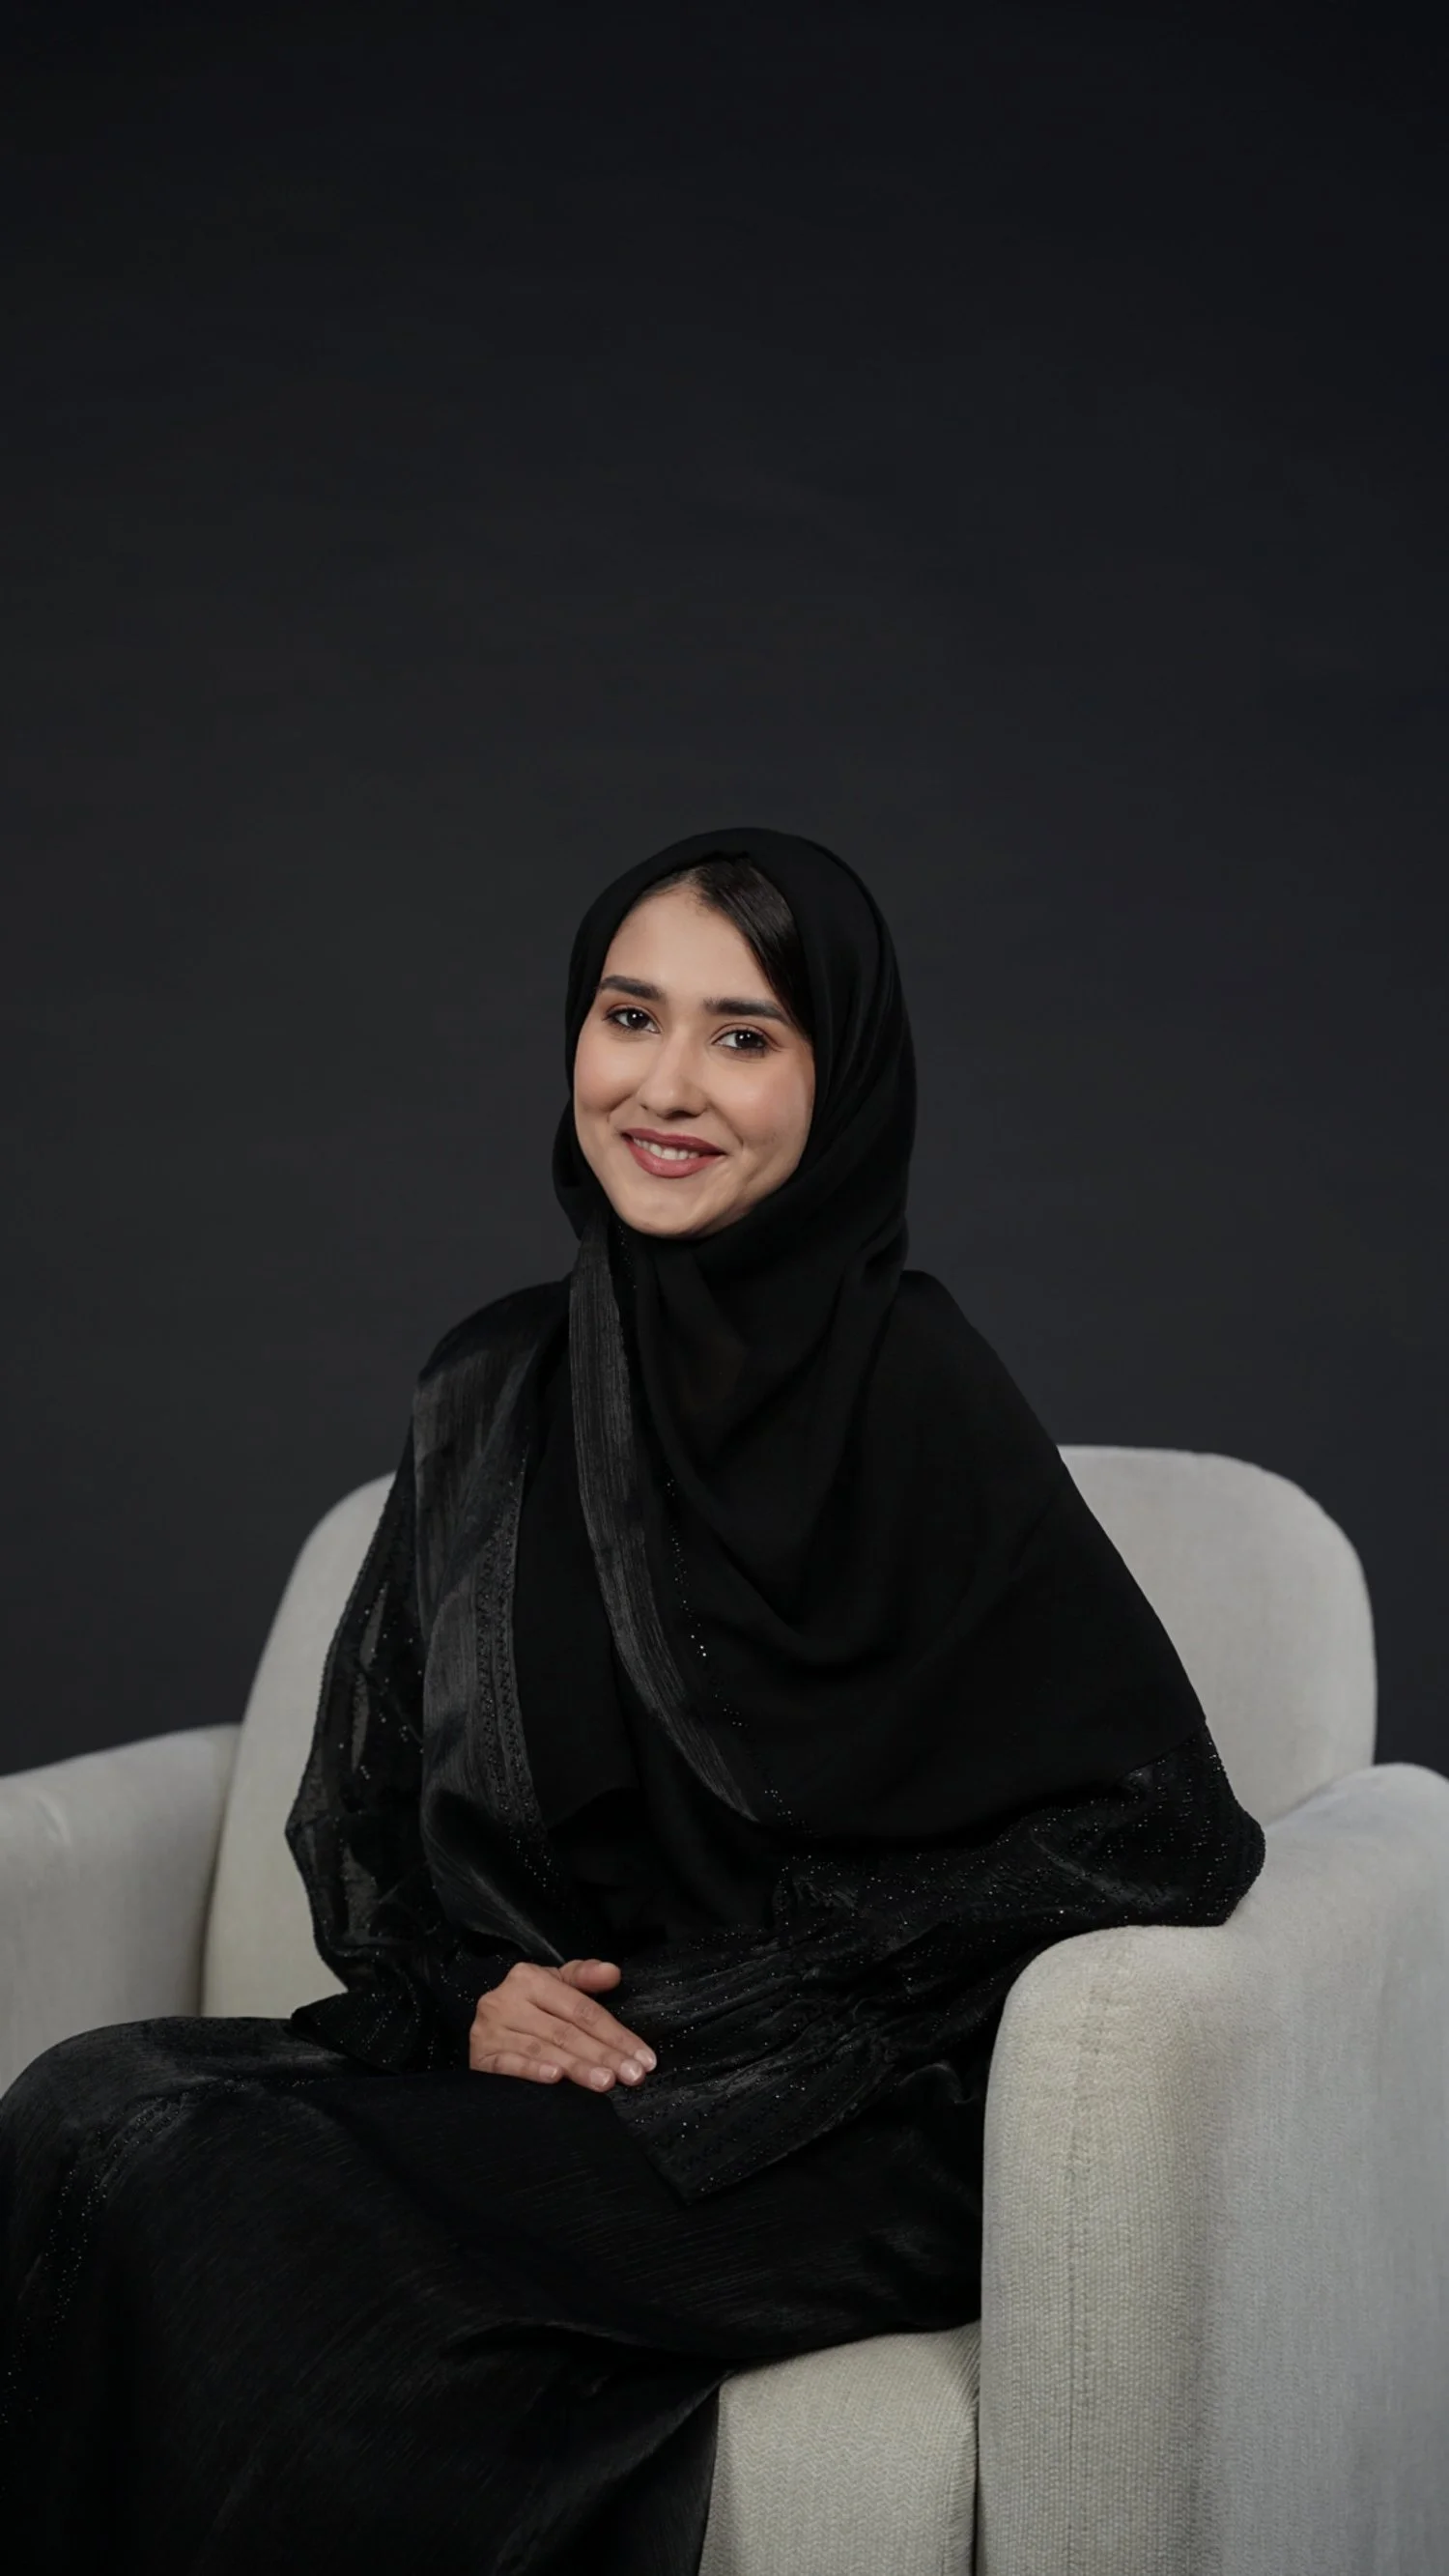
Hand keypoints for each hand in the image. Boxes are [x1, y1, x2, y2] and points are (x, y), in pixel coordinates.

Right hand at [467, 1957, 656, 2091]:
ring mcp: (490, 2029)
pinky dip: (533, 2071)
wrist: (484, 2033)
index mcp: (529, 1978)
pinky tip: (556, 2079)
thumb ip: (584, 1977)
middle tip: (632, 2075)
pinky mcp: (479, 2057)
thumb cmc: (528, 2010)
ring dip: (577, 2068)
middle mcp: (506, 2000)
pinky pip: (510, 2064)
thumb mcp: (554, 1986)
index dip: (616, 2034)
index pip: (582, 2009)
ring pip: (543, 2049)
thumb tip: (613, 1972)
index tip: (644, 2057)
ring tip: (606, 2082)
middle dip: (604, 2055)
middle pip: (566, 2031)